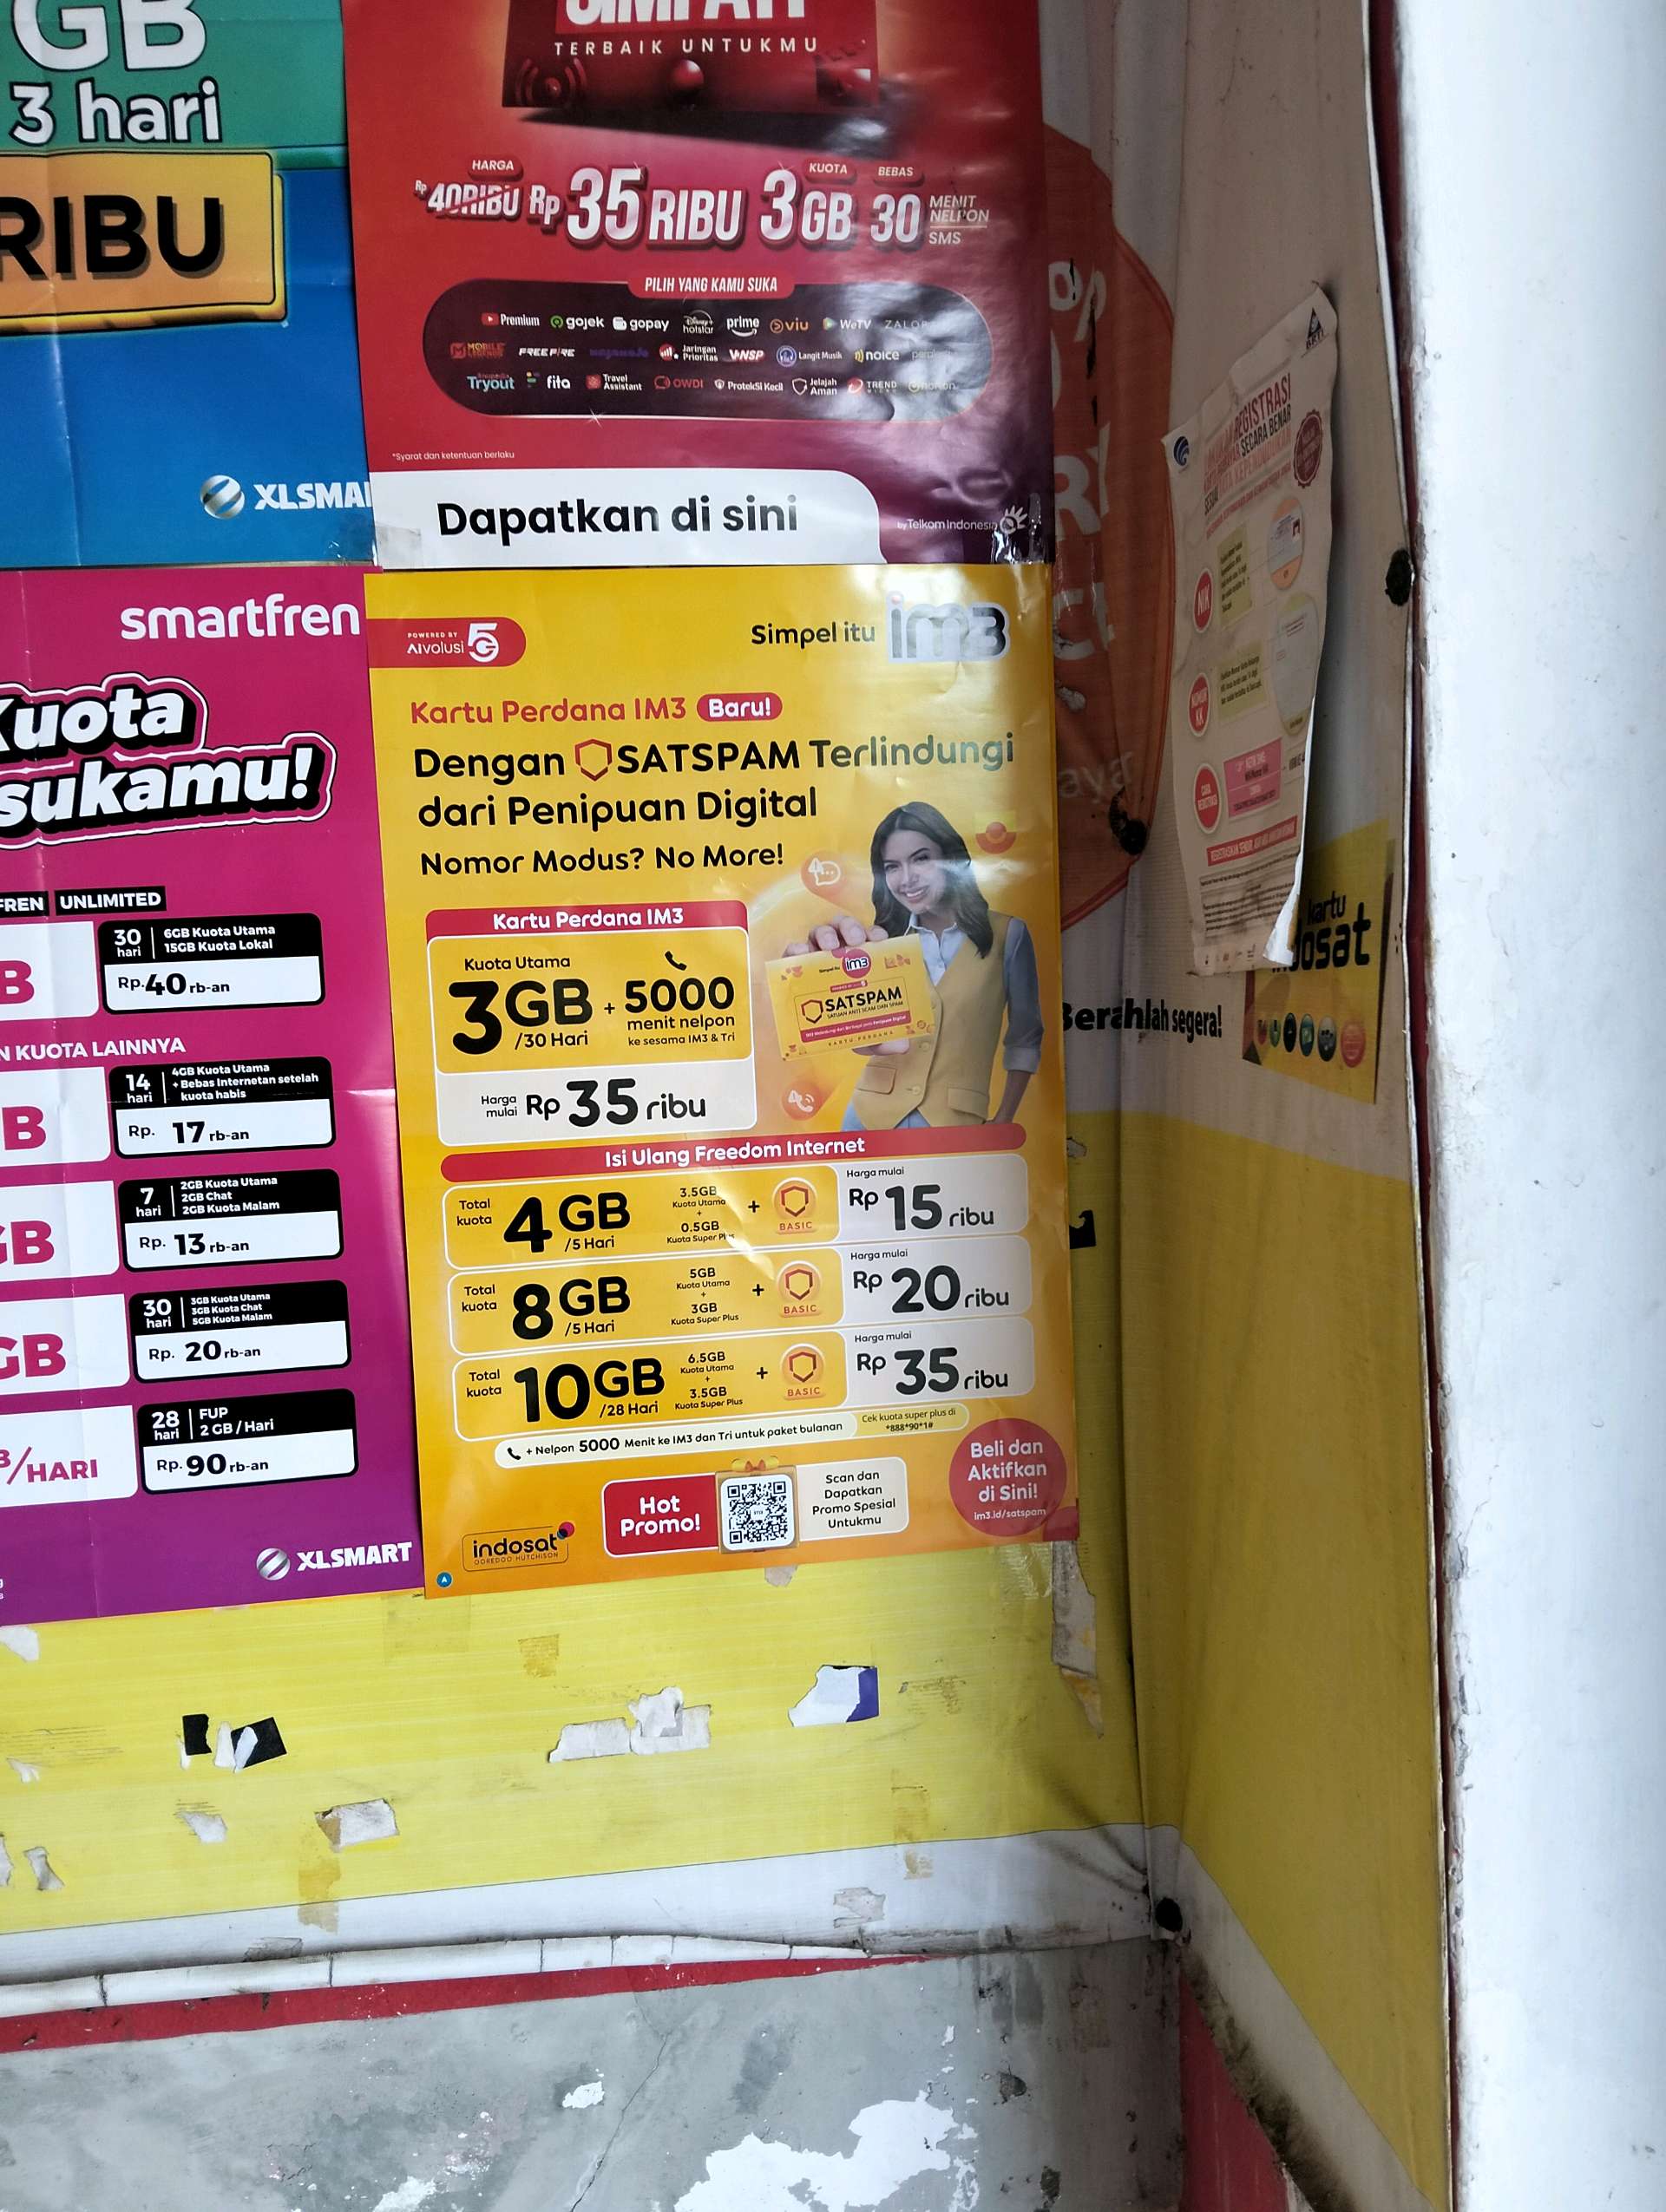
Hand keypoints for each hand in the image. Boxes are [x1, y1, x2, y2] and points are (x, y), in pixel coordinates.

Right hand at [782, 915, 911, 1056]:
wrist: (817, 1038)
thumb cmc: (848, 1027)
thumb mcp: (868, 1035)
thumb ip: (885, 1039)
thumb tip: (902, 1045)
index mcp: (862, 960)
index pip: (870, 937)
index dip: (875, 933)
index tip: (879, 941)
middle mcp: (840, 953)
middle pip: (845, 927)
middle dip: (851, 928)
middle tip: (856, 942)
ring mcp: (816, 956)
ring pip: (821, 931)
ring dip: (827, 934)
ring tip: (830, 948)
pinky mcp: (794, 965)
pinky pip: (793, 950)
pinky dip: (797, 948)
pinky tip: (802, 953)